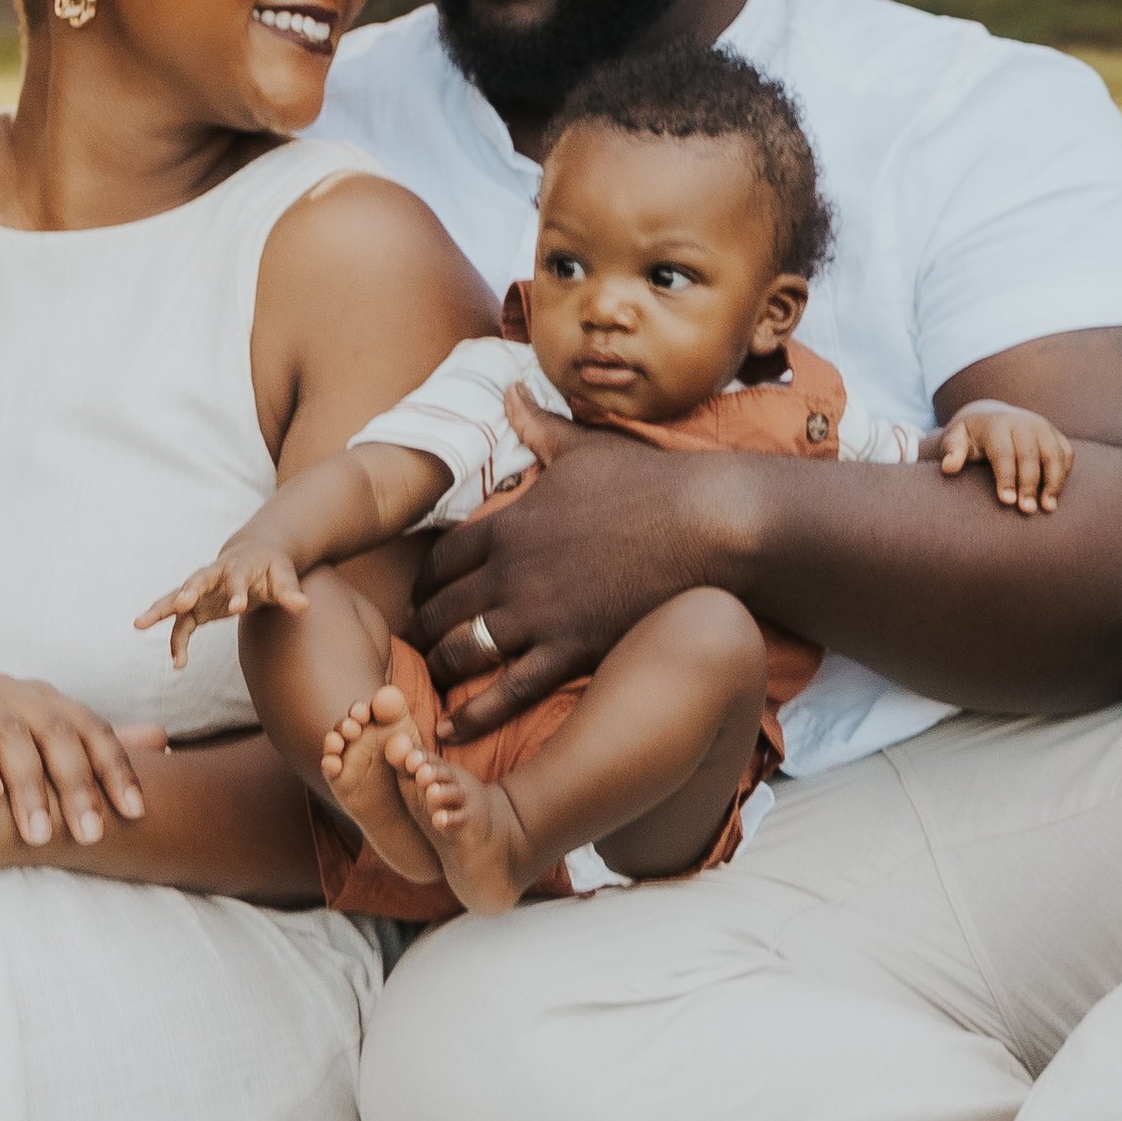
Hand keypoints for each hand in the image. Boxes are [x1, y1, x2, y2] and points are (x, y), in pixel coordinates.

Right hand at [0, 675, 159, 844]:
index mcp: (50, 701)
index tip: (135, 813)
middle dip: (76, 788)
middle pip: (58, 735)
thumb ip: (97, 746)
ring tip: (36, 835)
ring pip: (11, 735)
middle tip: (89, 836)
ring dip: (27, 787)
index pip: (94, 731)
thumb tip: (165, 738)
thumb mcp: (44, 749)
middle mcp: (19, 691)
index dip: (117, 770)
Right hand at [134, 538, 308, 666]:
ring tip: (138, 624)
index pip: (237, 578)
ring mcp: (201, 591)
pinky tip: (178, 664)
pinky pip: (181, 625)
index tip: (238, 607)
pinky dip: (177, 642)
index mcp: (239, 566)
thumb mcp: (284, 577)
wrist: (253, 557)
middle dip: (187, 592)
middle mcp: (214, 575)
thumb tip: (303, 606)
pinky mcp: (196, 607)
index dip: (237, 591)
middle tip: (179, 604)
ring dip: (159, 611)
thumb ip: (290, 592)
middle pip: (196, 581)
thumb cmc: (271, 568)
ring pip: (176, 599)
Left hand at [409, 423, 744, 735]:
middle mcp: (511, 570)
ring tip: (435, 683)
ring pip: (463, 651)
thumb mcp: (582, 448)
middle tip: (415, 647)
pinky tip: (452, 732)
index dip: (425, 583)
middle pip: (441, 608)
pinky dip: (475, 715)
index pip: (440, 559)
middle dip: (423, 629)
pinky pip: (508, 691)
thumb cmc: (648, 482)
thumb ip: (537, 425)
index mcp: (509, 523)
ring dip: (442, 668)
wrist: (706, 524)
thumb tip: (511, 388)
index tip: (422, 598)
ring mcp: (538, 613)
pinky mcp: (570, 649)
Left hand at [929, 399, 1074, 515]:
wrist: (991, 416)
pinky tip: (1055, 495)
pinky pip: (1066, 454)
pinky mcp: (1056, 434)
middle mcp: (1023, 421)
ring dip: (1054, 482)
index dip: (1006, 478)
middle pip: (1031, 455)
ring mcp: (1043, 426)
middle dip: (1029, 484)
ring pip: (1054, 454)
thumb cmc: (970, 436)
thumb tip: (948, 468)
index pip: (1003, 452)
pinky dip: (1064, 474)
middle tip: (1026, 511)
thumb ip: (952, 451)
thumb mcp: (956, 438)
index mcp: (996, 423)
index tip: (1006, 501)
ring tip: (1047, 508)